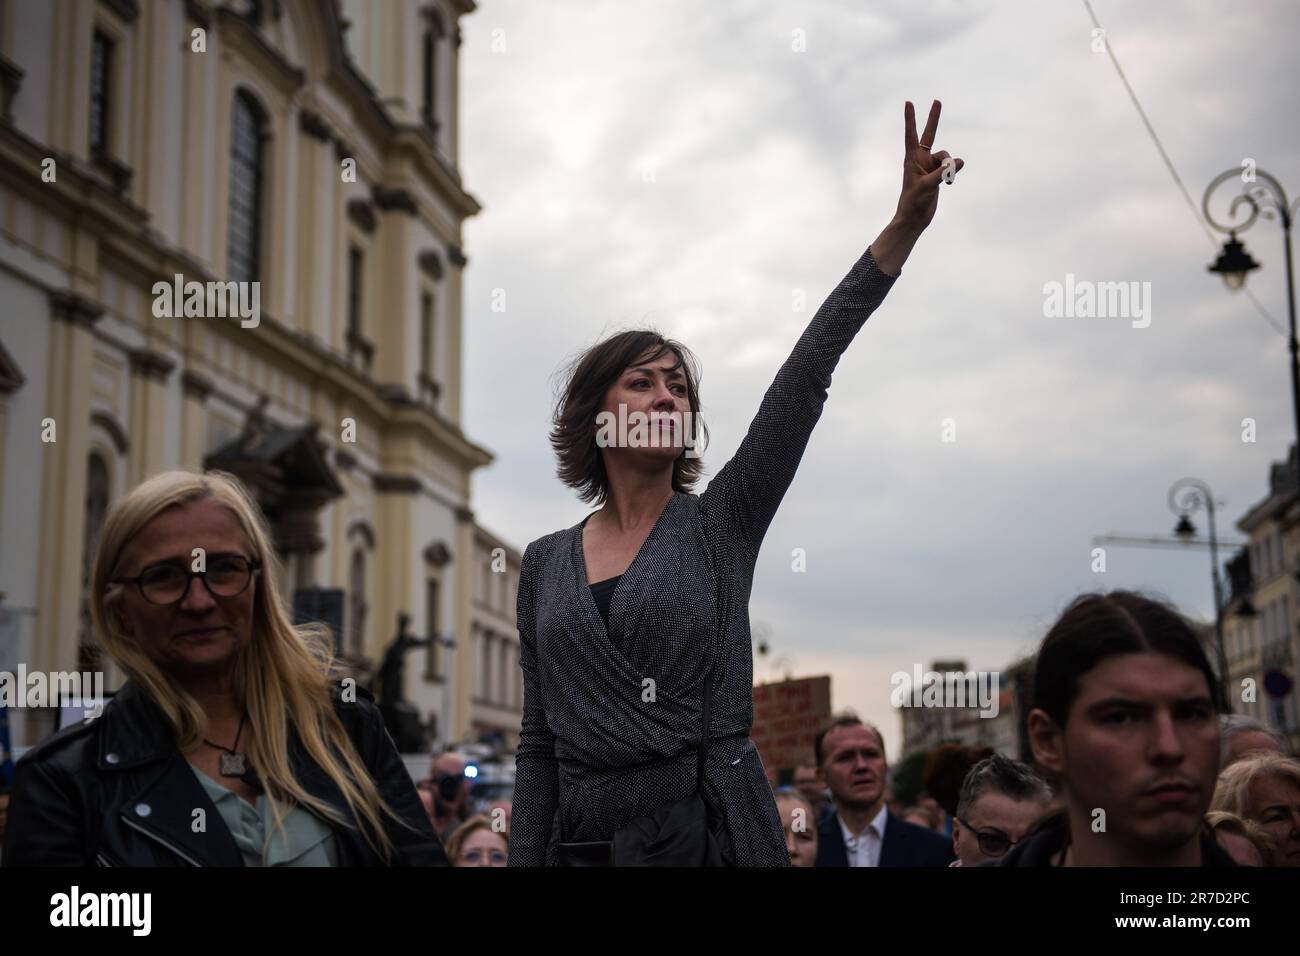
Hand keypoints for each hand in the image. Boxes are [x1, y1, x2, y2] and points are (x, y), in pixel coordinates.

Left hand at [895, 99, 962, 232]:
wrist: (914, 218)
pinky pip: (950, 167)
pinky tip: (949, 184)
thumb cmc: (914, 202)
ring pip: (946, 156)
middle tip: (937, 101)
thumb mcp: (928, 186)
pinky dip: (952, 174)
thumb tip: (959, 162)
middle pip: (929, 134)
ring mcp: (929, 166)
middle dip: (934, 118)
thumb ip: (943, 173)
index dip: (911, 119)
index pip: (912, 134)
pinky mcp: (937, 174)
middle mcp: (920, 159)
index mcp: (912, 159)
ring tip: (947, 180)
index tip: (908, 103)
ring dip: (949, 166)